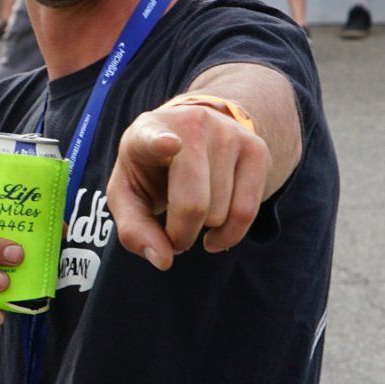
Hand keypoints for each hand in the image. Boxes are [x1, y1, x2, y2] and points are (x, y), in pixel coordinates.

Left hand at [107, 104, 270, 270]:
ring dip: (204, 229)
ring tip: (193, 214)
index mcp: (147, 131)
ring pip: (220, 213)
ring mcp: (228, 133)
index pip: (152, 137)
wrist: (189, 136)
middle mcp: (191, 124)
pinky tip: (215, 231)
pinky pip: (248, 212)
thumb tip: (164, 259)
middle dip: (181, 235)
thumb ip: (134, 230)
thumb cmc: (151, 170)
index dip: (160, 143)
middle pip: (193, 204)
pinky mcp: (256, 148)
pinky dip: (230, 234)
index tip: (169, 144)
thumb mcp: (128, 195)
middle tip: (173, 232)